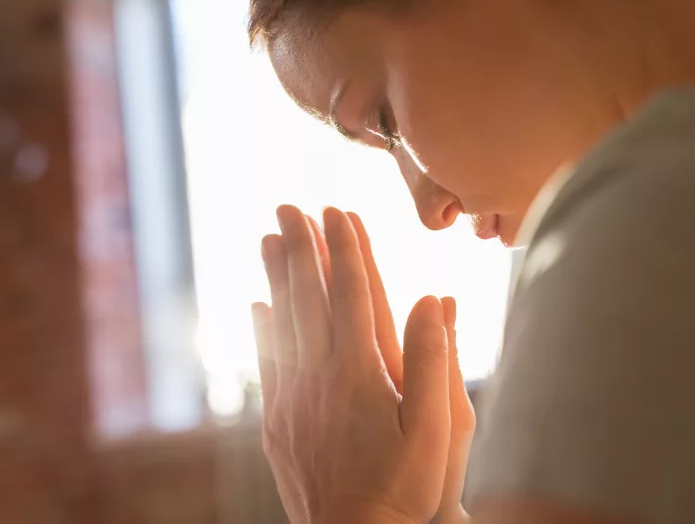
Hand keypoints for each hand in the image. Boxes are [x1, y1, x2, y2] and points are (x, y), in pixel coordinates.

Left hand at [253, 205, 455, 523]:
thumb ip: (434, 361)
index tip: (338, 210)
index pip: (352, 293)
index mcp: (360, 371)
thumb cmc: (405, 489)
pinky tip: (257, 308)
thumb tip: (434, 298)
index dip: (346, 248)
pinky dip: (261, 329)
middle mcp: (319, 376)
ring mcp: (292, 399)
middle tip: (289, 206)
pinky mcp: (278, 423)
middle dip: (301, 247)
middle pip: (309, 298)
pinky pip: (265, 363)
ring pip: (281, 323)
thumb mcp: (436, 429)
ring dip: (276, 278)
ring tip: (268, 240)